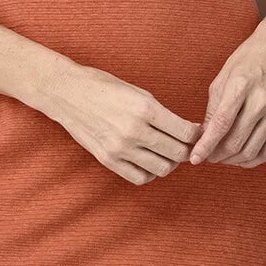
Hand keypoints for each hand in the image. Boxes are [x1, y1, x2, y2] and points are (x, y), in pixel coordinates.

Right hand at [42, 64, 203, 184]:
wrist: (67, 93)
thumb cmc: (104, 87)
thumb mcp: (139, 93)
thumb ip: (163, 114)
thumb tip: (188, 132)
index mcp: (146, 108)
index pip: (186, 132)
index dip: (197, 135)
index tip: (197, 133)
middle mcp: (134, 130)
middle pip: (178, 153)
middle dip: (187, 150)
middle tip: (186, 145)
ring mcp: (120, 148)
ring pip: (163, 168)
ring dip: (170, 163)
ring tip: (167, 153)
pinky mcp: (108, 160)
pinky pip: (140, 178)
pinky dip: (150, 173)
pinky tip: (149, 161)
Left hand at [188, 18, 265, 166]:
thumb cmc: (249, 59)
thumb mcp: (224, 77)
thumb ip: (213, 107)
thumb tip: (204, 135)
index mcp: (241, 86)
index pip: (221, 123)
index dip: (206, 145)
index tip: (194, 158)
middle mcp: (261, 101)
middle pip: (236, 141)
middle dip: (216, 155)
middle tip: (206, 156)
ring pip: (251, 151)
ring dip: (232, 160)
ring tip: (221, 157)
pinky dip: (252, 160)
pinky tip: (241, 157)